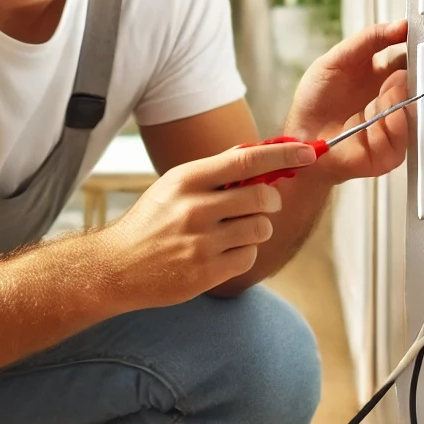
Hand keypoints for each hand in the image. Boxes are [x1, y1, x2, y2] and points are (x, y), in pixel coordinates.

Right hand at [96, 140, 319, 307]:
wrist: (116, 267)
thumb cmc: (151, 222)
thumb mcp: (173, 187)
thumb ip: (214, 171)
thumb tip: (257, 150)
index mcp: (186, 180)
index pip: (245, 160)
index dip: (282, 155)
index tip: (308, 152)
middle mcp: (194, 209)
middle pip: (262, 198)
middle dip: (270, 201)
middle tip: (263, 204)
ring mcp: (200, 243)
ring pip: (260, 229)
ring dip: (256, 229)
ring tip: (232, 232)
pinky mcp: (205, 273)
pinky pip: (248, 257)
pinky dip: (242, 254)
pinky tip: (220, 254)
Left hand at [285, 19, 411, 183]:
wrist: (300, 139)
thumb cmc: (314, 104)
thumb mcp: (335, 61)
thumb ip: (367, 40)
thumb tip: (398, 26)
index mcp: (380, 77)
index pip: (408, 59)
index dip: (414, 49)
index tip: (416, 39)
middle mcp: (388, 100)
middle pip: (416, 84)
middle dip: (409, 76)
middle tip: (400, 72)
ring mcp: (391, 125)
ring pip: (411, 108)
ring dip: (394, 99)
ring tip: (380, 96)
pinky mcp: (389, 152)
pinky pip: (401, 137)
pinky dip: (390, 124)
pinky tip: (374, 121)